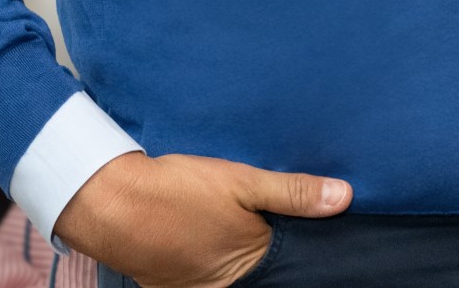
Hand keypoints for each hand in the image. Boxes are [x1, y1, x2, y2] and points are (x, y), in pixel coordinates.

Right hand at [53, 148, 352, 287]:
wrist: (114, 202)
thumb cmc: (179, 192)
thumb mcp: (242, 183)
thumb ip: (293, 194)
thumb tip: (344, 197)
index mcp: (249, 275)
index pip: (290, 277)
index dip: (304, 264)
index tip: (317, 251)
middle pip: (264, 280)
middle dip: (275, 263)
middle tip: (275, 233)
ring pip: (238, 280)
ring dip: (248, 263)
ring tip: (245, 231)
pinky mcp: (177, 287)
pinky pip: (212, 280)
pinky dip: (221, 264)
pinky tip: (218, 237)